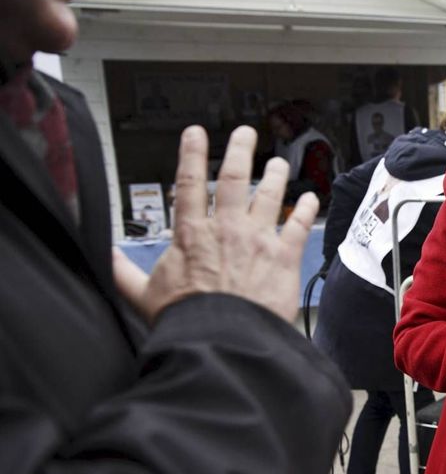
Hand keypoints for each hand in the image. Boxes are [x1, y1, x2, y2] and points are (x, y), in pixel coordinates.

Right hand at [113, 125, 318, 323]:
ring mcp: (258, 239)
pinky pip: (300, 225)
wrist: (223, 339)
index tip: (195, 133)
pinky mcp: (284, 256)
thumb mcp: (143, 295)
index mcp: (192, 235)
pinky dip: (308, 209)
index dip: (191, 154)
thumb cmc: (186, 321)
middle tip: (245, 133)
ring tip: (279, 163)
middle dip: (240, 150)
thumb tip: (105, 258)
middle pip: (234, 178)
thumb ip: (123, 272)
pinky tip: (313, 199)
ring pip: (270, 194)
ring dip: (276, 175)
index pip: (189, 184)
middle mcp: (227, 229)